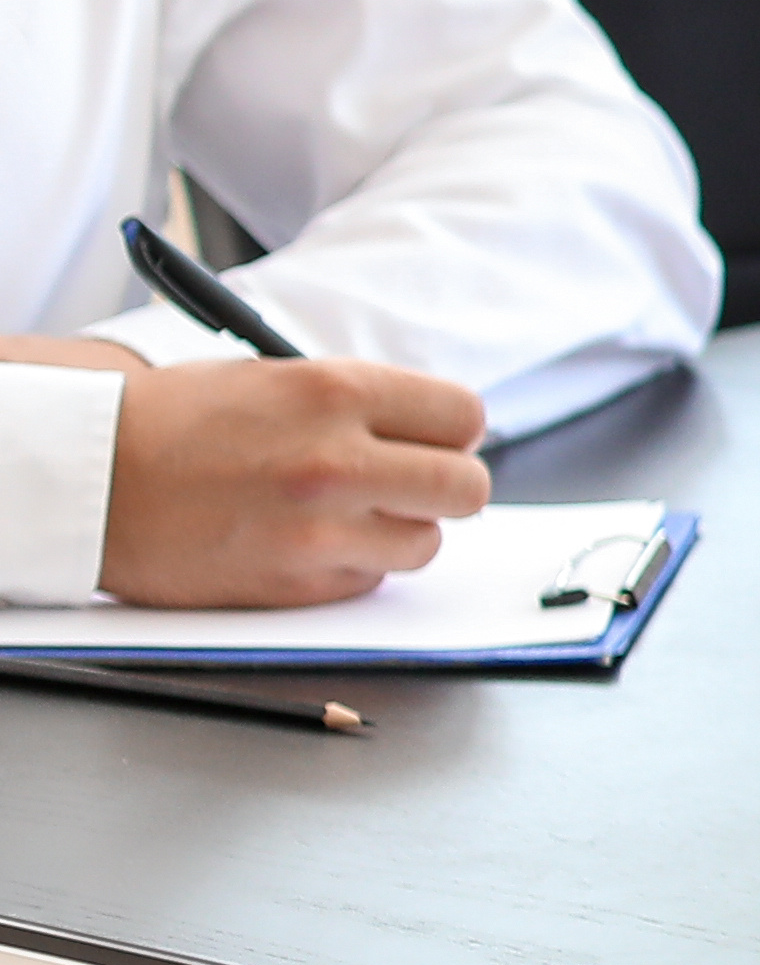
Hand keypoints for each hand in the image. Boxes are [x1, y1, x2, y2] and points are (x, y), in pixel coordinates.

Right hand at [87, 354, 492, 606]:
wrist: (89, 478)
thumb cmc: (176, 422)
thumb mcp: (276, 381)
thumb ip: (360, 406)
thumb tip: (434, 434)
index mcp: (336, 392)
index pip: (463, 416)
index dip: (449, 431)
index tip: (429, 438)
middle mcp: (338, 461)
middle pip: (466, 488)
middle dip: (444, 485)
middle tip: (406, 482)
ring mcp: (319, 529)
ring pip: (425, 542)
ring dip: (397, 530)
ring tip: (341, 512)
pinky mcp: (296, 583)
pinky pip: (369, 580)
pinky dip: (351, 565)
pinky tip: (303, 541)